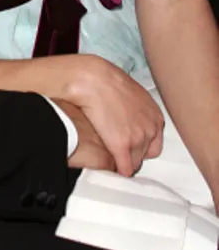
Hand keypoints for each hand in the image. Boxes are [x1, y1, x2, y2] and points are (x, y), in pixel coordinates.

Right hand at [65, 55, 163, 177]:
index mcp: (155, 116)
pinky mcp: (122, 146)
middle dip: (133, 154)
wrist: (93, 79)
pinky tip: (111, 168)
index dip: (140, 146)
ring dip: (124, 161)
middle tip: (119, 152)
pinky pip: (124, 168)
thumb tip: (127, 115)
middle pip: (145, 155)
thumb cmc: (105, 80)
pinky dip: (118, 170)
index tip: (130, 146)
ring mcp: (138, 138)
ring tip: (111, 157)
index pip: (154, 143)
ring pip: (134, 163)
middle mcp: (151, 128)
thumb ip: (135, 109)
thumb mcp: (129, 93)